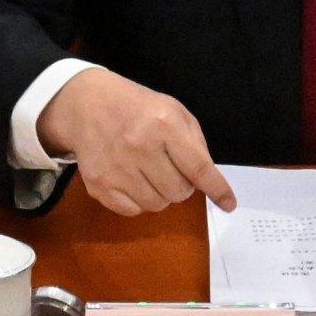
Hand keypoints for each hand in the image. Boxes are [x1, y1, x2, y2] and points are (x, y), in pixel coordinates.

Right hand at [37, 67, 236, 216]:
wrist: (86, 105)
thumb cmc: (138, 108)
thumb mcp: (174, 110)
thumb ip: (195, 143)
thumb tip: (208, 181)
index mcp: (164, 124)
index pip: (198, 167)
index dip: (217, 189)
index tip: (229, 203)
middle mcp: (140, 147)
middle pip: (179, 192)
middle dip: (182, 185)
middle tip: (172, 169)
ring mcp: (117, 168)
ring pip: (157, 204)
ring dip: (161, 193)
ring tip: (150, 172)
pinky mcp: (99, 185)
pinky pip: (132, 211)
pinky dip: (139, 200)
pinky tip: (132, 179)